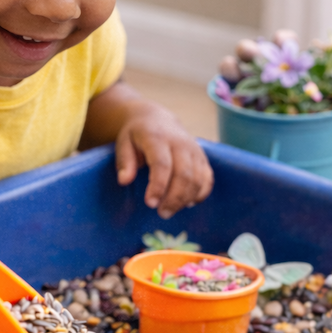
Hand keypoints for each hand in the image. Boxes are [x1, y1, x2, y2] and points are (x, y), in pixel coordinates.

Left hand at [114, 102, 213, 217]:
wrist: (157, 119)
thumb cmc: (137, 135)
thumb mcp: (124, 143)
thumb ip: (124, 162)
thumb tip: (124, 180)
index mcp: (157, 138)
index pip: (162, 164)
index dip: (158, 186)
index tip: (150, 203)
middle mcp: (180, 142)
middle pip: (184, 174)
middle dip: (174, 198)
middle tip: (162, 213)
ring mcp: (194, 149)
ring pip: (197, 178)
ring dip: (185, 199)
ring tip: (170, 210)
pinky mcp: (203, 157)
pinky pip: (207, 178)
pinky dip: (200, 193)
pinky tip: (187, 203)